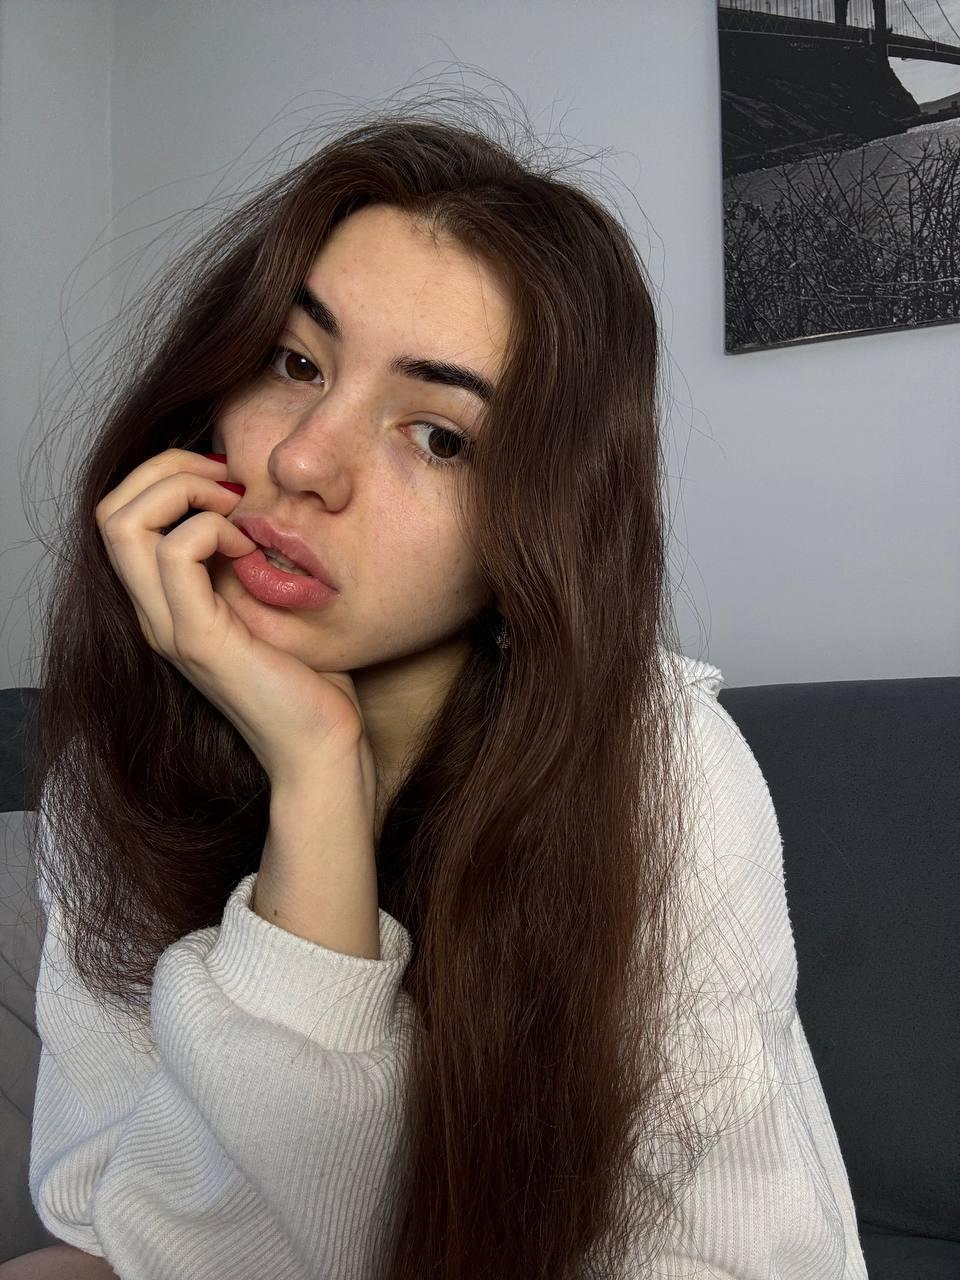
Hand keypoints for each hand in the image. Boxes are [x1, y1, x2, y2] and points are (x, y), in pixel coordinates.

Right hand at [95, 448, 368, 788]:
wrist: (323, 746)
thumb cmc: (311, 679)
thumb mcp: (270, 602)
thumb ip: (247, 560)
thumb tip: (256, 506)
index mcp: (167, 604)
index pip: (122, 516)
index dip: (166, 477)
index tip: (228, 483)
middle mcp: (155, 614)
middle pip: (110, 511)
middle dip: (167, 469)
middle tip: (227, 481)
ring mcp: (170, 627)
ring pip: (124, 524)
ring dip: (184, 491)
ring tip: (235, 510)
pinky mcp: (199, 639)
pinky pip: (176, 553)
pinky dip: (211, 528)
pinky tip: (248, 548)